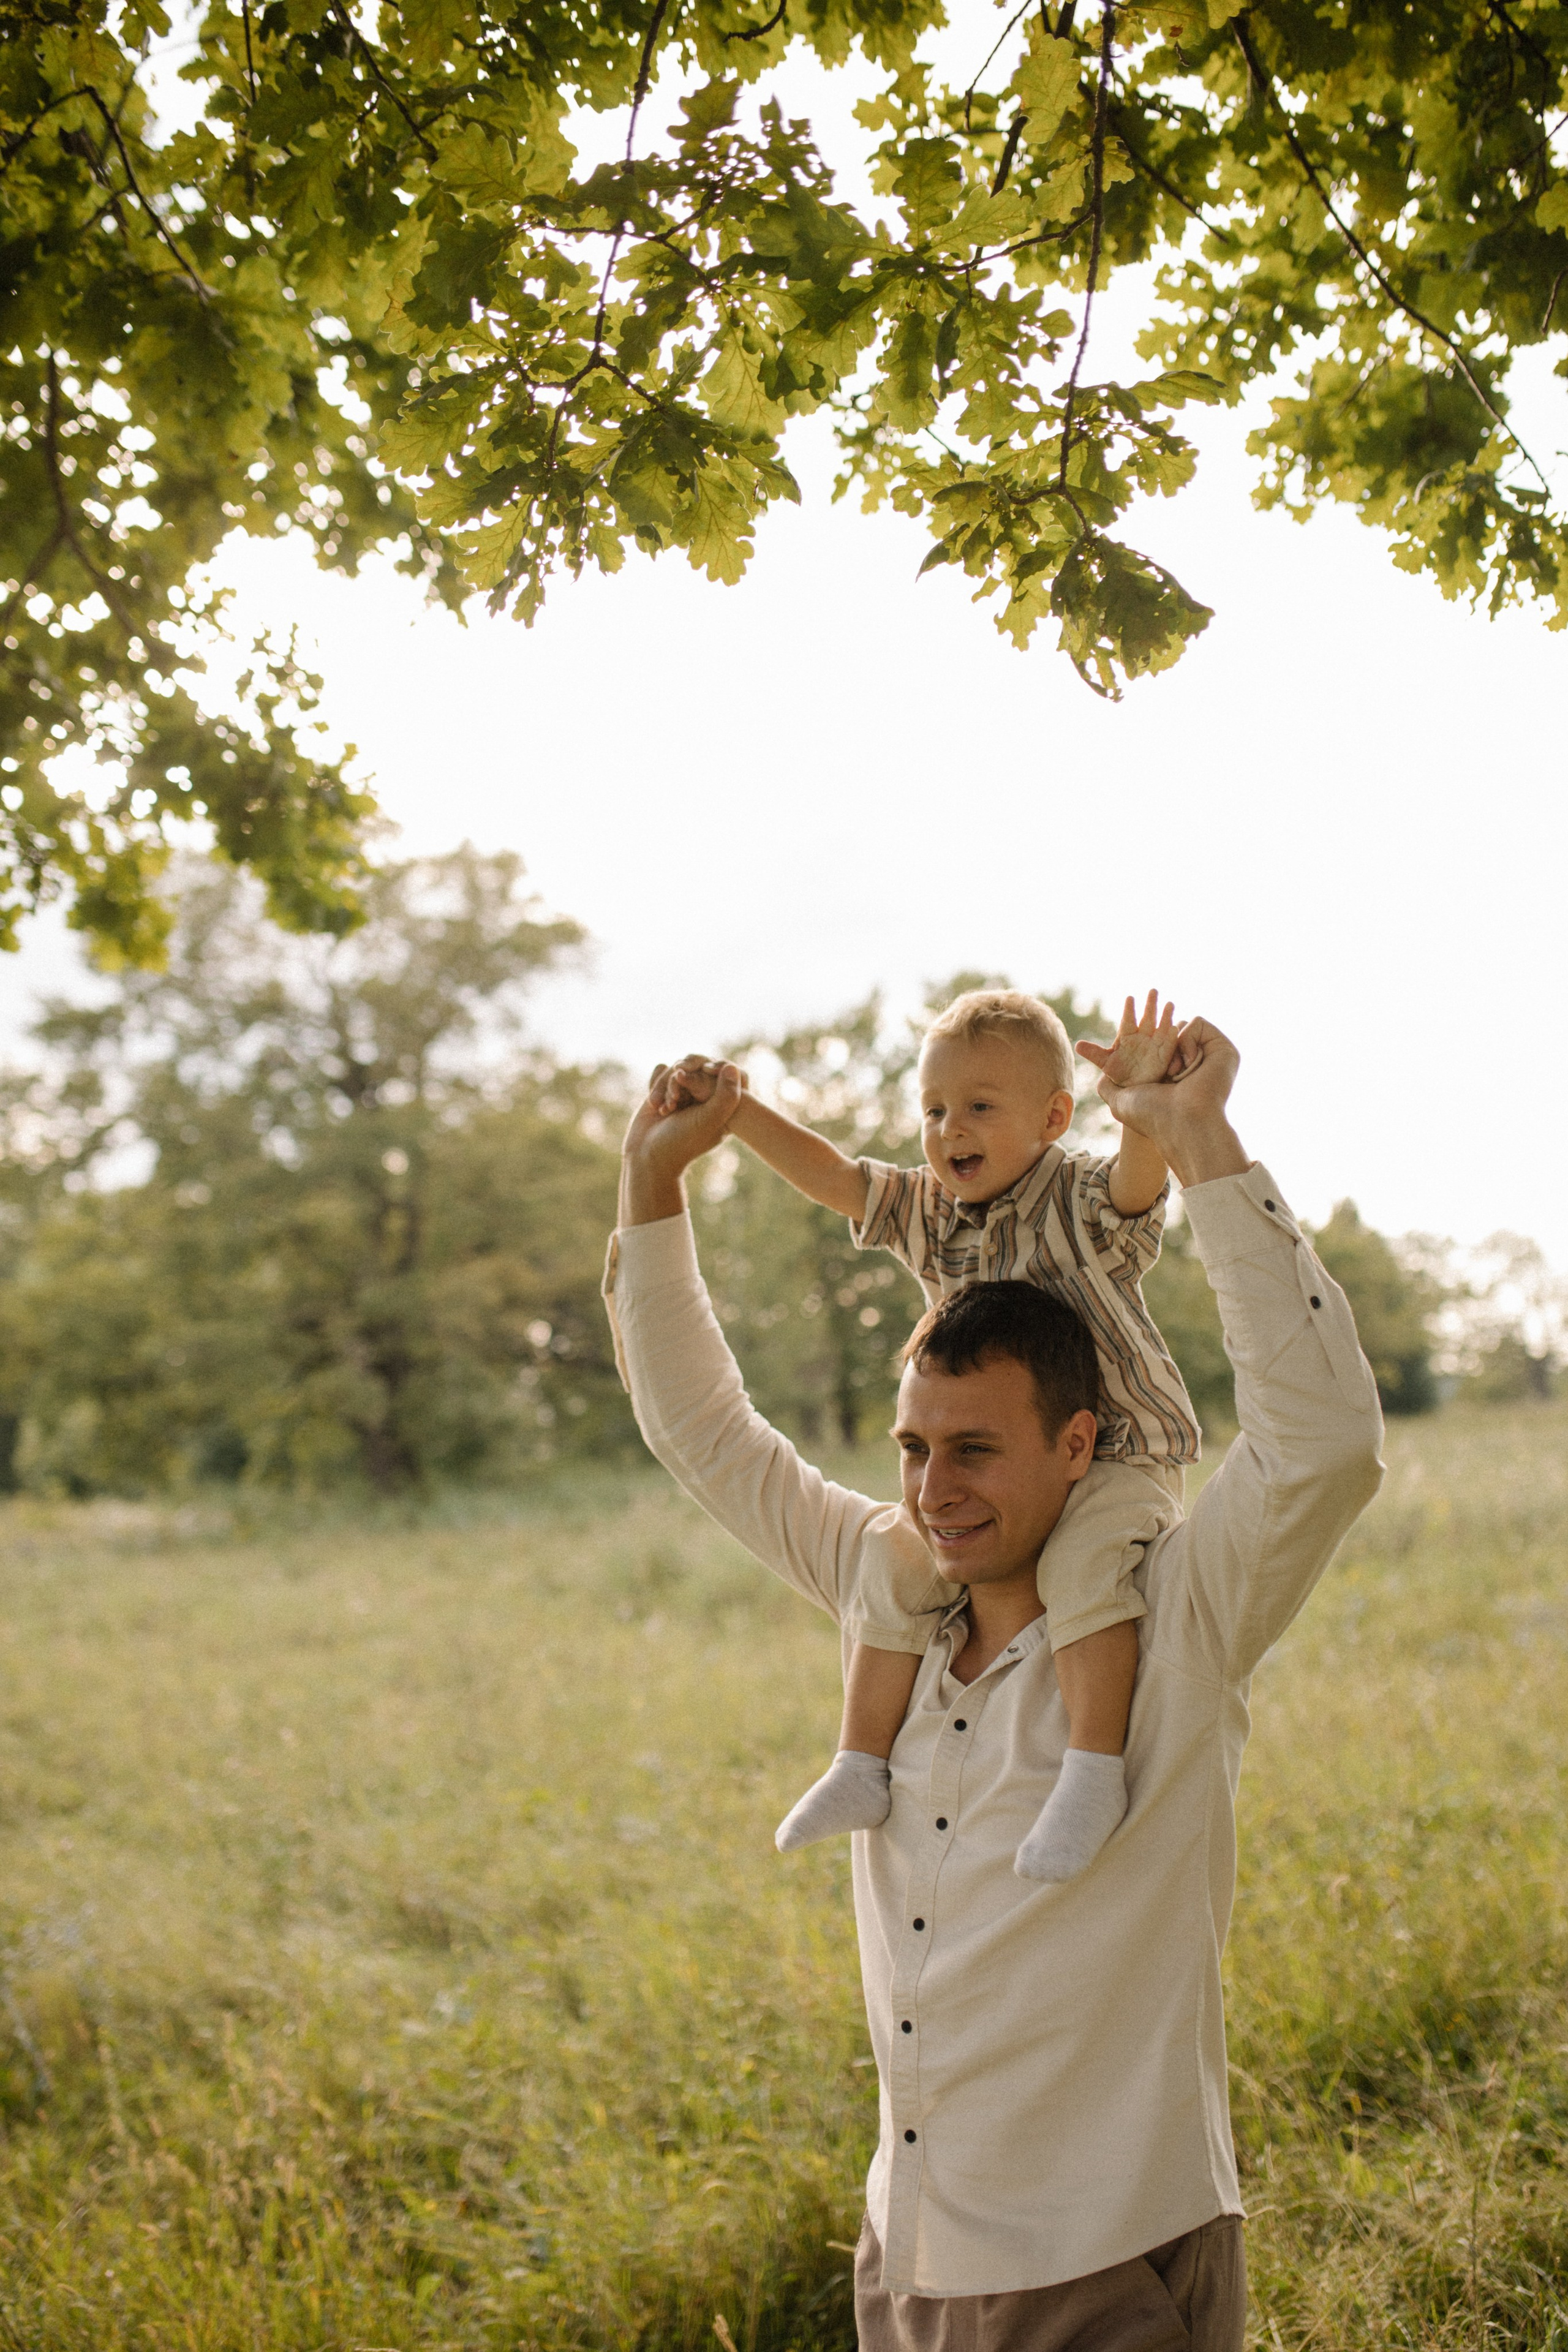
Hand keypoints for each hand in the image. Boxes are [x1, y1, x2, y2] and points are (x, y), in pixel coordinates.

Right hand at [620, 1060, 744, 1223]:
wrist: (646, 1155)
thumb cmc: (681, 1142)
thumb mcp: (709, 1120)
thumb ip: (726, 1095)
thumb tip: (732, 1067)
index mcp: (723, 1106)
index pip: (726, 1073)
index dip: (714, 1069)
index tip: (703, 1075)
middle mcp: (705, 1098)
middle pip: (700, 1067)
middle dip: (684, 1080)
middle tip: (675, 1099)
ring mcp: (685, 1093)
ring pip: (679, 1068)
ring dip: (667, 1086)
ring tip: (664, 1109)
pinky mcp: (665, 1091)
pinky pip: (663, 1071)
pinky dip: (657, 1085)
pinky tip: (655, 1105)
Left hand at [1076, 992, 1194, 1091]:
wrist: (1133, 1087)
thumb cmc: (1119, 1072)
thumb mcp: (1105, 1063)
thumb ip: (1094, 1053)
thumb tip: (1077, 1046)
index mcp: (1127, 1036)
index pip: (1127, 1020)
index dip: (1128, 1010)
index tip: (1129, 998)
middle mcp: (1142, 1037)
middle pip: (1147, 1018)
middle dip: (1150, 1005)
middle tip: (1153, 990)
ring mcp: (1154, 1045)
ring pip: (1160, 1028)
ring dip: (1165, 1017)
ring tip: (1169, 1004)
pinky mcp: (1164, 1055)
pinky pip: (1168, 1045)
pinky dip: (1171, 1037)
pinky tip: (1174, 1028)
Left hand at [1084, 1016, 1246, 1188]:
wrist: (1183, 1121)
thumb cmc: (1151, 1114)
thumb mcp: (1119, 1101)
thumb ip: (1108, 1086)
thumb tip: (1102, 1075)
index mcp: (1151, 1071)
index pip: (1139, 1039)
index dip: (1131, 1020)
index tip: (1129, 1000)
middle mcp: (1174, 1062)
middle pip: (1159, 1028)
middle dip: (1153, 1008)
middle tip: (1152, 990)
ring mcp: (1196, 1055)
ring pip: (1179, 1027)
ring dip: (1169, 1021)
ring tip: (1166, 1039)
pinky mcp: (1216, 1048)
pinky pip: (1196, 1026)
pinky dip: (1187, 1037)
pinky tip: (1185, 1062)